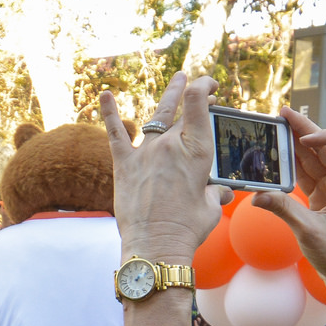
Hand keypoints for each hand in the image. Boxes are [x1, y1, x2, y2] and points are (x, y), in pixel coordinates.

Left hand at [101, 72, 218, 265]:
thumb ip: (215, 193)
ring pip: (156, 116)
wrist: (156, 245)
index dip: (205, 87)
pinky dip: (109, 113)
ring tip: (177, 79)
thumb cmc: (188, 229)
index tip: (210, 86)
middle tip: (195, 82)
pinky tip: (104, 94)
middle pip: (181, 110)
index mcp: (197, 152)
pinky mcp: (124, 165)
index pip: (200, 104)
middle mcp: (171, 146)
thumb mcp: (211, 207)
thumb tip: (221, 192)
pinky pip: (116, 133)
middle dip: (191, 93)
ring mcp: (146, 153)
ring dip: (168, 96)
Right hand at [253, 109, 325, 307]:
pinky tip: (278, 153)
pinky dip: (294, 164)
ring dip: (297, 143)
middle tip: (282, 114)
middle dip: (305, 130)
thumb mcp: (310, 232)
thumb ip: (284, 210)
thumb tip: (257, 195)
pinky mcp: (325, 196)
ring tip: (276, 126)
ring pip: (317, 158)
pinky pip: (309, 174)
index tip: (303, 142)